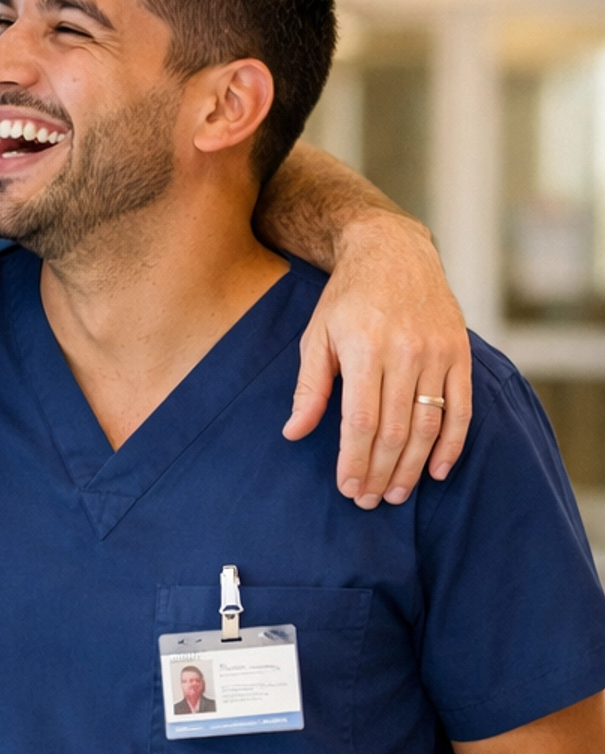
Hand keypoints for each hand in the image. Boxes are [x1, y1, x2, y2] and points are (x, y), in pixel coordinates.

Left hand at [283, 214, 471, 506]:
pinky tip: (437, 470)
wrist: (392, 252)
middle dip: (382, 473)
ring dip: (413, 466)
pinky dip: (452, 443)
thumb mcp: (317, 336)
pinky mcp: (459, 352)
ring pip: (428, 425)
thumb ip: (309, 388)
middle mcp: (404, 352)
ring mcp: (437, 352)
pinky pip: (461, 407)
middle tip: (370, 501)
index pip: (361, 422)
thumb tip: (293, 433)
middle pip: (395, 430)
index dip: (355, 462)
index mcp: (364, 349)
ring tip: (398, 494)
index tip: (348, 489)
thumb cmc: (346, 299)